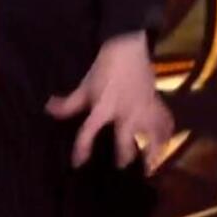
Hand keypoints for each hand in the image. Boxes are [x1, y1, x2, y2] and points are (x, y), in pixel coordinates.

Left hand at [45, 31, 173, 170]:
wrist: (128, 48)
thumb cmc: (104, 68)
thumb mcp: (85, 86)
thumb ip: (69, 103)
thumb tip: (49, 109)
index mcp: (103, 107)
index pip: (88, 132)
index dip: (82, 149)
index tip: (78, 164)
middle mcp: (125, 112)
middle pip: (125, 142)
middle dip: (123, 157)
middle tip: (121, 167)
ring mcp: (143, 109)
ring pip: (152, 136)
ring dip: (152, 152)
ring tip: (150, 166)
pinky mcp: (156, 104)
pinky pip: (166, 123)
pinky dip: (167, 134)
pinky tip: (165, 144)